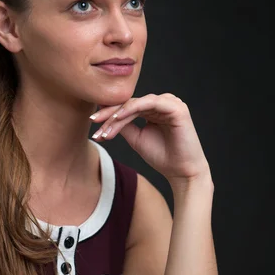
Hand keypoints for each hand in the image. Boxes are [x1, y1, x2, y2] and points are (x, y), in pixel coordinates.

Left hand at [90, 94, 210, 184]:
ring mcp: (170, 103)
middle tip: (93, 121)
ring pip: (136, 103)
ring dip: (117, 114)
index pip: (128, 106)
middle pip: (130, 102)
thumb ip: (124, 125)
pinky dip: (131, 110)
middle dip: (109, 113)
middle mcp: (163, 102)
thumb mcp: (136, 138)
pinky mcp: (176, 107)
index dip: (109, 113)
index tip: (93, 123)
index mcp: (155, 108)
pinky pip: (148, 103)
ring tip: (104, 126)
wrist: (181, 172)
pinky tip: (118, 118)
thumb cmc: (162, 156)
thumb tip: (105, 116)